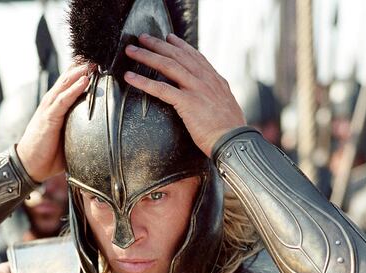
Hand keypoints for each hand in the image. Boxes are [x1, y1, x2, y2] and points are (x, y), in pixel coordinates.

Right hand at [17, 64, 91, 181]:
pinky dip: (74, 89)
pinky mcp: (48, 117)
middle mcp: (52, 104)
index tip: (97, 63)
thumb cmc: (48, 155)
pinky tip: (84, 80)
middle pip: (68, 79)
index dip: (82, 73)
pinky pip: (63, 100)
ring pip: (66, 84)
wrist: (29, 165)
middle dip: (83, 67)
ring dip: (80, 72)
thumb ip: (80, 135)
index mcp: (57, 108)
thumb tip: (100, 141)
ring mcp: (49, 109)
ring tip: (94, 62)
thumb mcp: (68, 142)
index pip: (70, 85)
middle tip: (99, 56)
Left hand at [124, 33, 245, 156]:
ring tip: (131, 51)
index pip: (196, 57)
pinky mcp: (187, 102)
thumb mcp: (227, 108)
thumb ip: (217, 98)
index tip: (169, 38)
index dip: (181, 46)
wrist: (234, 141)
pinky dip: (143, 81)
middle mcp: (205, 80)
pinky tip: (130, 77)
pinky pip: (161, 89)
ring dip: (146, 56)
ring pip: (168, 66)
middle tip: (143, 38)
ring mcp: (196, 89)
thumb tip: (212, 100)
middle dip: (158, 45)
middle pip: (178, 56)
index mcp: (215, 81)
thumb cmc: (229, 131)